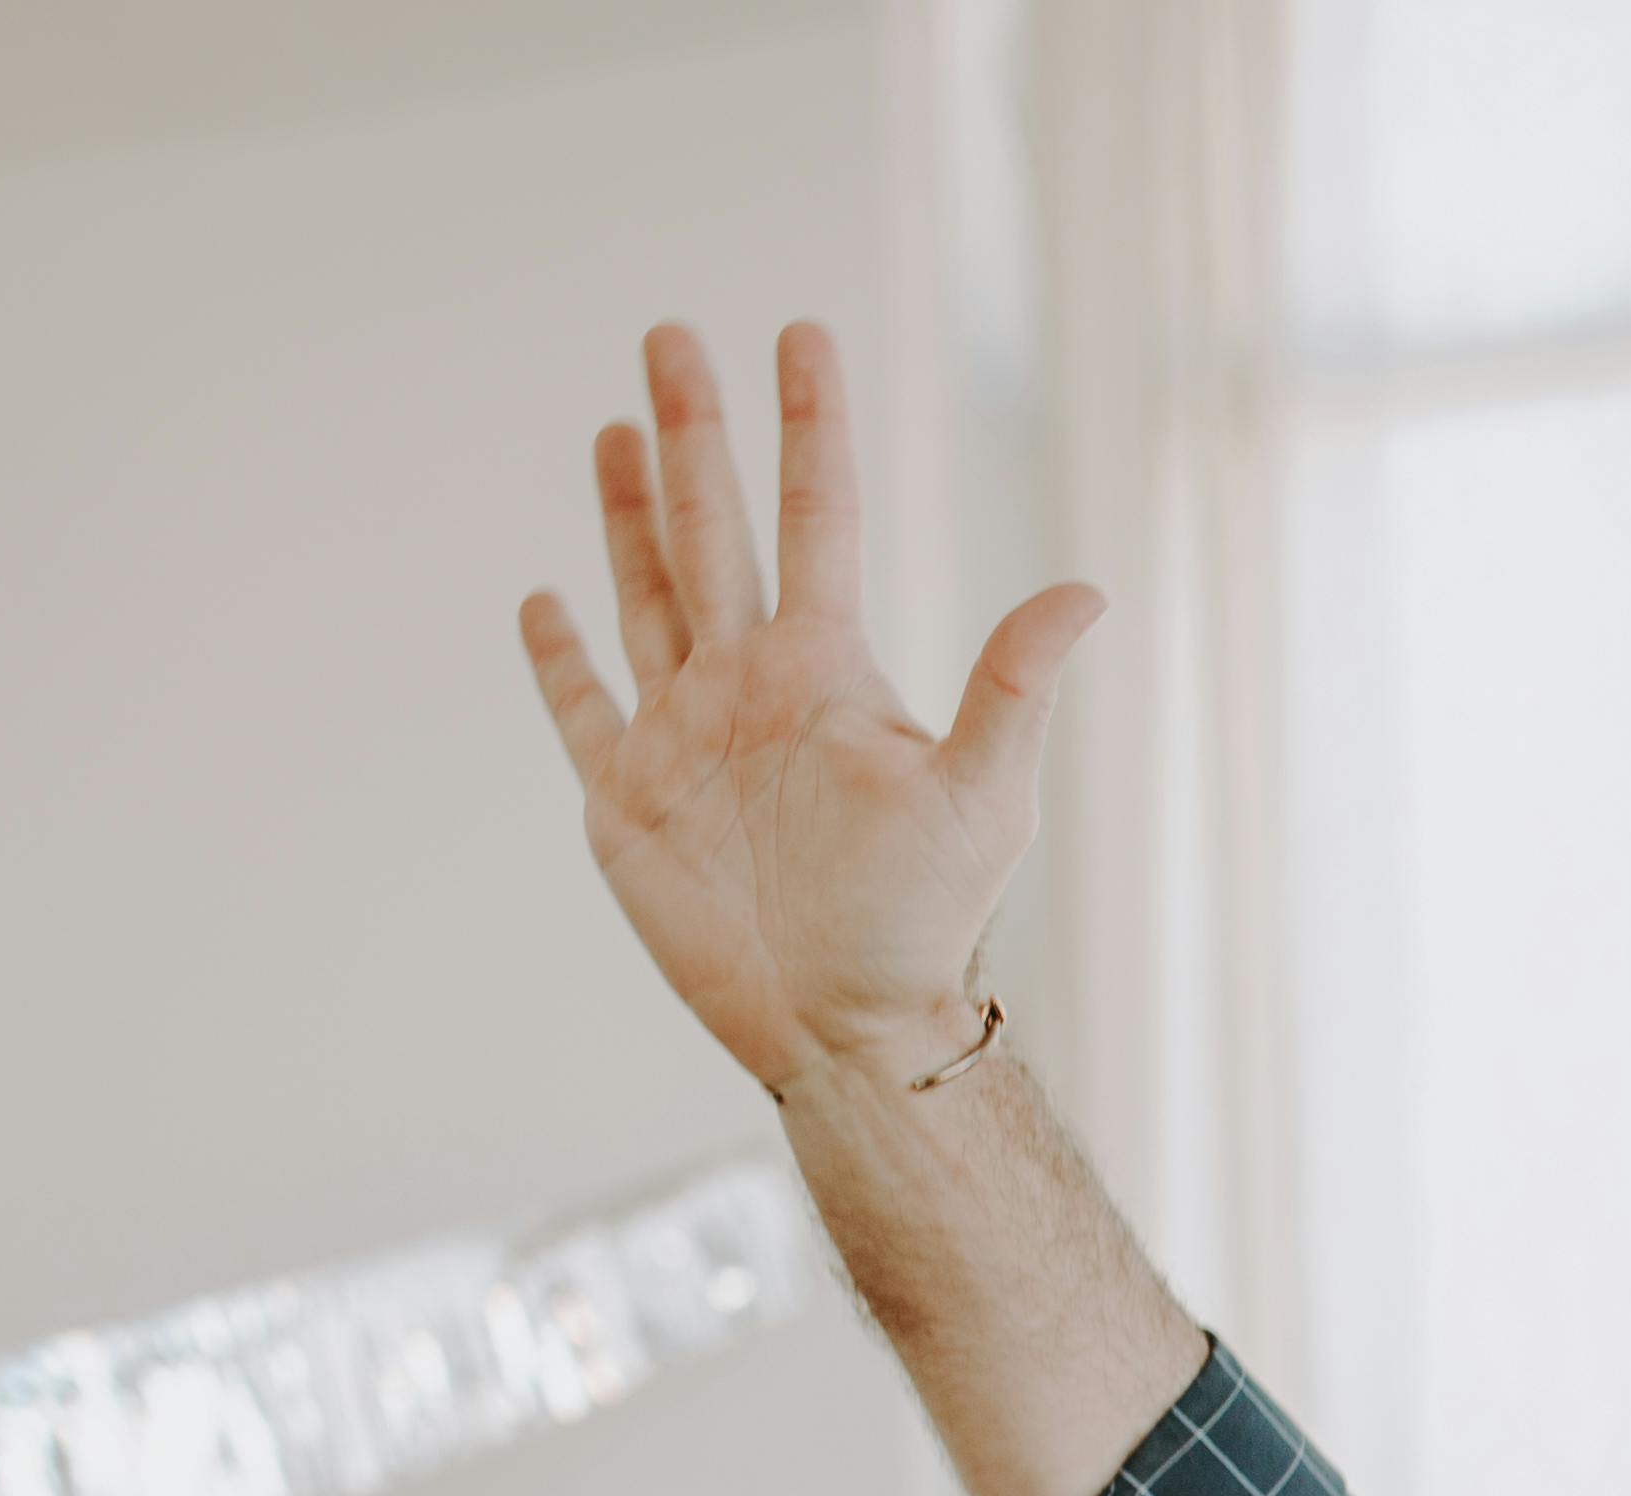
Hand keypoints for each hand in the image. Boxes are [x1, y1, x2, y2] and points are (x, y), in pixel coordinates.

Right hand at [515, 320, 1099, 1097]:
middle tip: (670, 335)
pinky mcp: (628, 800)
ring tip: (615, 427)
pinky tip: (543, 602)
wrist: (849, 1026)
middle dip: (692, 431)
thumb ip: (1015, 686)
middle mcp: (750, 684)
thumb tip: (1087, 591)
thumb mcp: (983, 796)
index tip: (800, 334)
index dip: (808, 427)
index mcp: (825, 669)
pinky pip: (583, 711)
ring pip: (647, 594)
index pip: (816, 518)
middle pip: (710, 528)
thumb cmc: (926, 921)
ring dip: (627, 511)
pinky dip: (558, 660)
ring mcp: (685, 737)